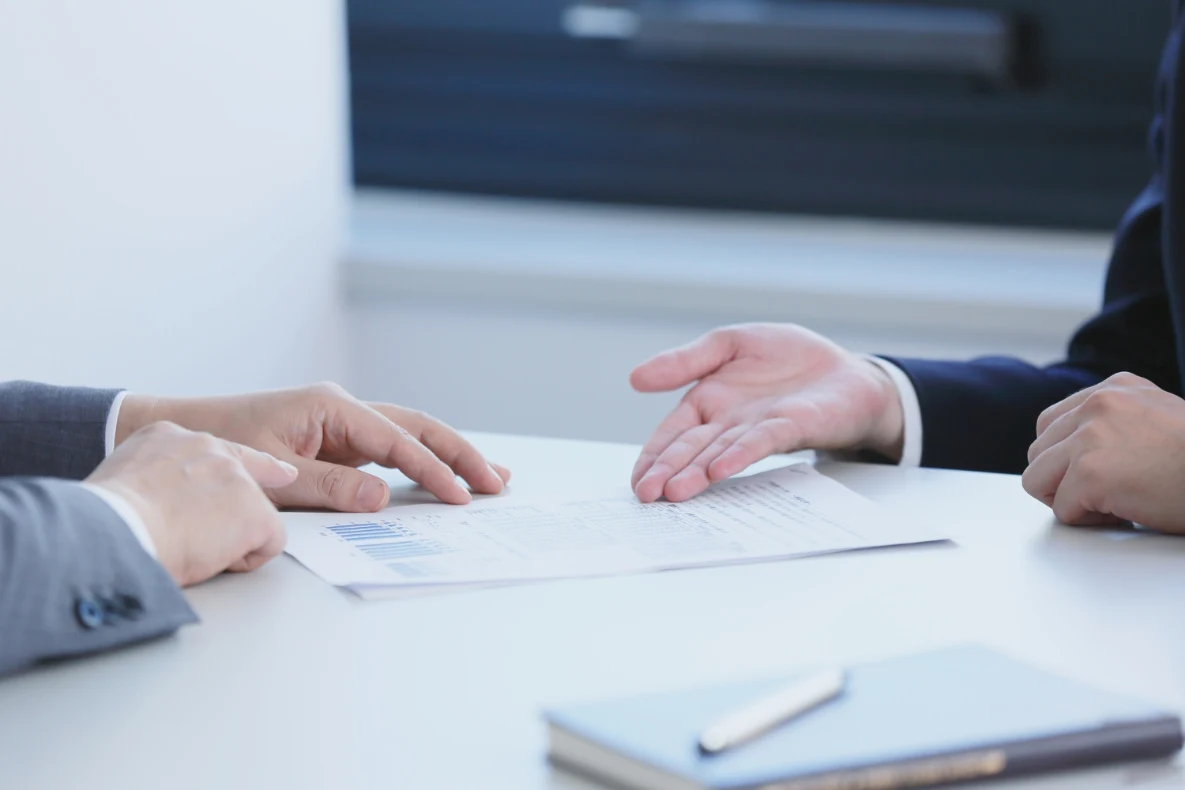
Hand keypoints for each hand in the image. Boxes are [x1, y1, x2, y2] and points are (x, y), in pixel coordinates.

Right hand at [87, 422, 296, 586]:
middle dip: (237, 509)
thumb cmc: (104, 520)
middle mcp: (207, 448)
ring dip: (228, 537)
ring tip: (186, 547)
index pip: (215, 449)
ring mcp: (237, 477)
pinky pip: (269, 542)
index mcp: (168, 437)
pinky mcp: (255, 511)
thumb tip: (156, 501)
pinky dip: (245, 560)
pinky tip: (211, 560)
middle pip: (246, 478)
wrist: (111, 531)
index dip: (241, 470)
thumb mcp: (120, 478)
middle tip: (209, 533)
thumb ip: (151, 478)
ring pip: (252, 514)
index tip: (278, 472)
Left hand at [116, 383, 509, 511]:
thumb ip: (329, 488)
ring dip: (449, 455)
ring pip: (410, 435)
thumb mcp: (275, 473)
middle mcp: (343, 409)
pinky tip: (446, 477)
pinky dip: (421, 463)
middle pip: (417, 427)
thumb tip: (382, 498)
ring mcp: (344, 424)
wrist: (187, 432)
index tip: (460, 495)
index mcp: (331, 406)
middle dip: (459, 454)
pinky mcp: (339, 441)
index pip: (396, 439)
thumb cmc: (223, 444)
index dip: (432, 469)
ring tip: (491, 476)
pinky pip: (391, 449)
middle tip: (496, 482)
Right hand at [630, 323, 904, 502]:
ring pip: (719, 453)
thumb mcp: (728, 344)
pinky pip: (760, 441)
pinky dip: (739, 455)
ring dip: (696, 474)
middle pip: (690, 450)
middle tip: (647, 496)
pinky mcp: (791, 426)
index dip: (652, 457)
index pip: (671, 435)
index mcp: (708, 403)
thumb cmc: (788, 359)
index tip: (637, 481)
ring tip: (675, 493)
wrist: (847, 371)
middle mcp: (729, 424)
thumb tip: (634, 378)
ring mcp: (758, 429)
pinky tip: (720, 469)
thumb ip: (686, 360)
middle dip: (667, 473)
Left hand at [1023, 372, 1184, 531]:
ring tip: (1112, 502)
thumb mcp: (1156, 421)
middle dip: (1062, 479)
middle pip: (1038, 451)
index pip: (1051, 423)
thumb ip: (1114, 424)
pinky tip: (1124, 512)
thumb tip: (1071, 450)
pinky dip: (1087, 519)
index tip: (1097, 472)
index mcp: (1115, 389)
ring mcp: (1091, 437)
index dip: (1066, 457)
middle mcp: (1099, 405)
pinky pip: (1062, 508)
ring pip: (1037, 479)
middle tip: (1104, 493)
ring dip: (1068, 498)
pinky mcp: (1092, 473)